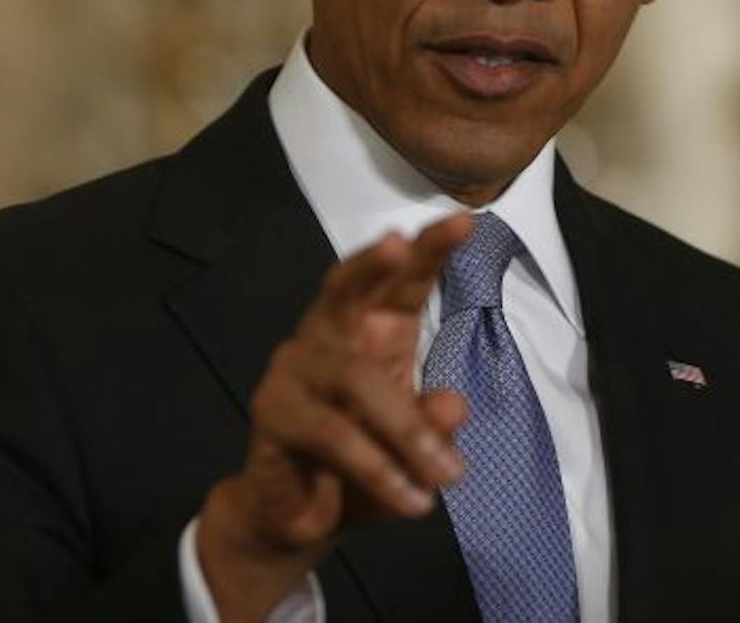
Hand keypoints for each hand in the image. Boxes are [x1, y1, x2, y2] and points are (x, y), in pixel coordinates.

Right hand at [195, 212, 475, 621]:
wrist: (300, 518)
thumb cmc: (365, 466)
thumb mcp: (417, 450)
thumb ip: (435, 424)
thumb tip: (453, 404)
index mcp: (372, 329)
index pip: (401, 281)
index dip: (430, 249)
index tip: (466, 220)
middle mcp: (330, 335)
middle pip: (345, 284)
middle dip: (377, 262)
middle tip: (403, 243)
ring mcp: (295, 369)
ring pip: (355, 376)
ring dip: (408, 430)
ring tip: (450, 477)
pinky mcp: (273, 411)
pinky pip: (332, 431)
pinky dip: (378, 468)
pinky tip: (410, 499)